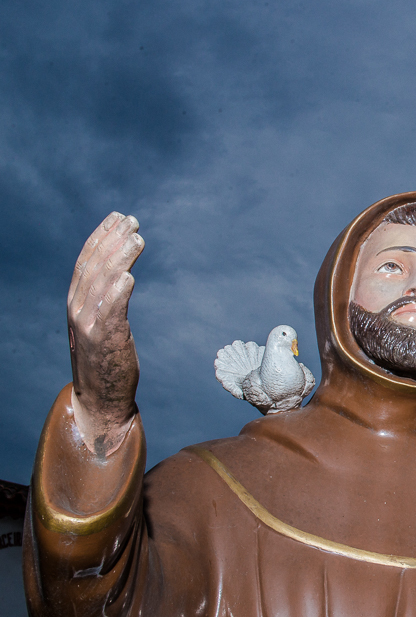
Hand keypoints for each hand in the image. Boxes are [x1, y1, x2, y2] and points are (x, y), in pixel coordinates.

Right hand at [67, 212, 143, 455]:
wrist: (100, 398)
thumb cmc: (106, 360)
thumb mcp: (101, 323)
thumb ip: (106, 299)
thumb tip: (122, 272)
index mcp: (76, 303)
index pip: (87, 262)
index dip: (102, 237)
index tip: (119, 218)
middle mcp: (78, 310)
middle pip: (94, 266)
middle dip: (112, 240)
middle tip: (132, 221)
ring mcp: (90, 325)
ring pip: (102, 283)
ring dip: (120, 258)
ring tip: (137, 239)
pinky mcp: (105, 340)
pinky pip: (110, 311)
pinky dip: (118, 292)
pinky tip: (129, 276)